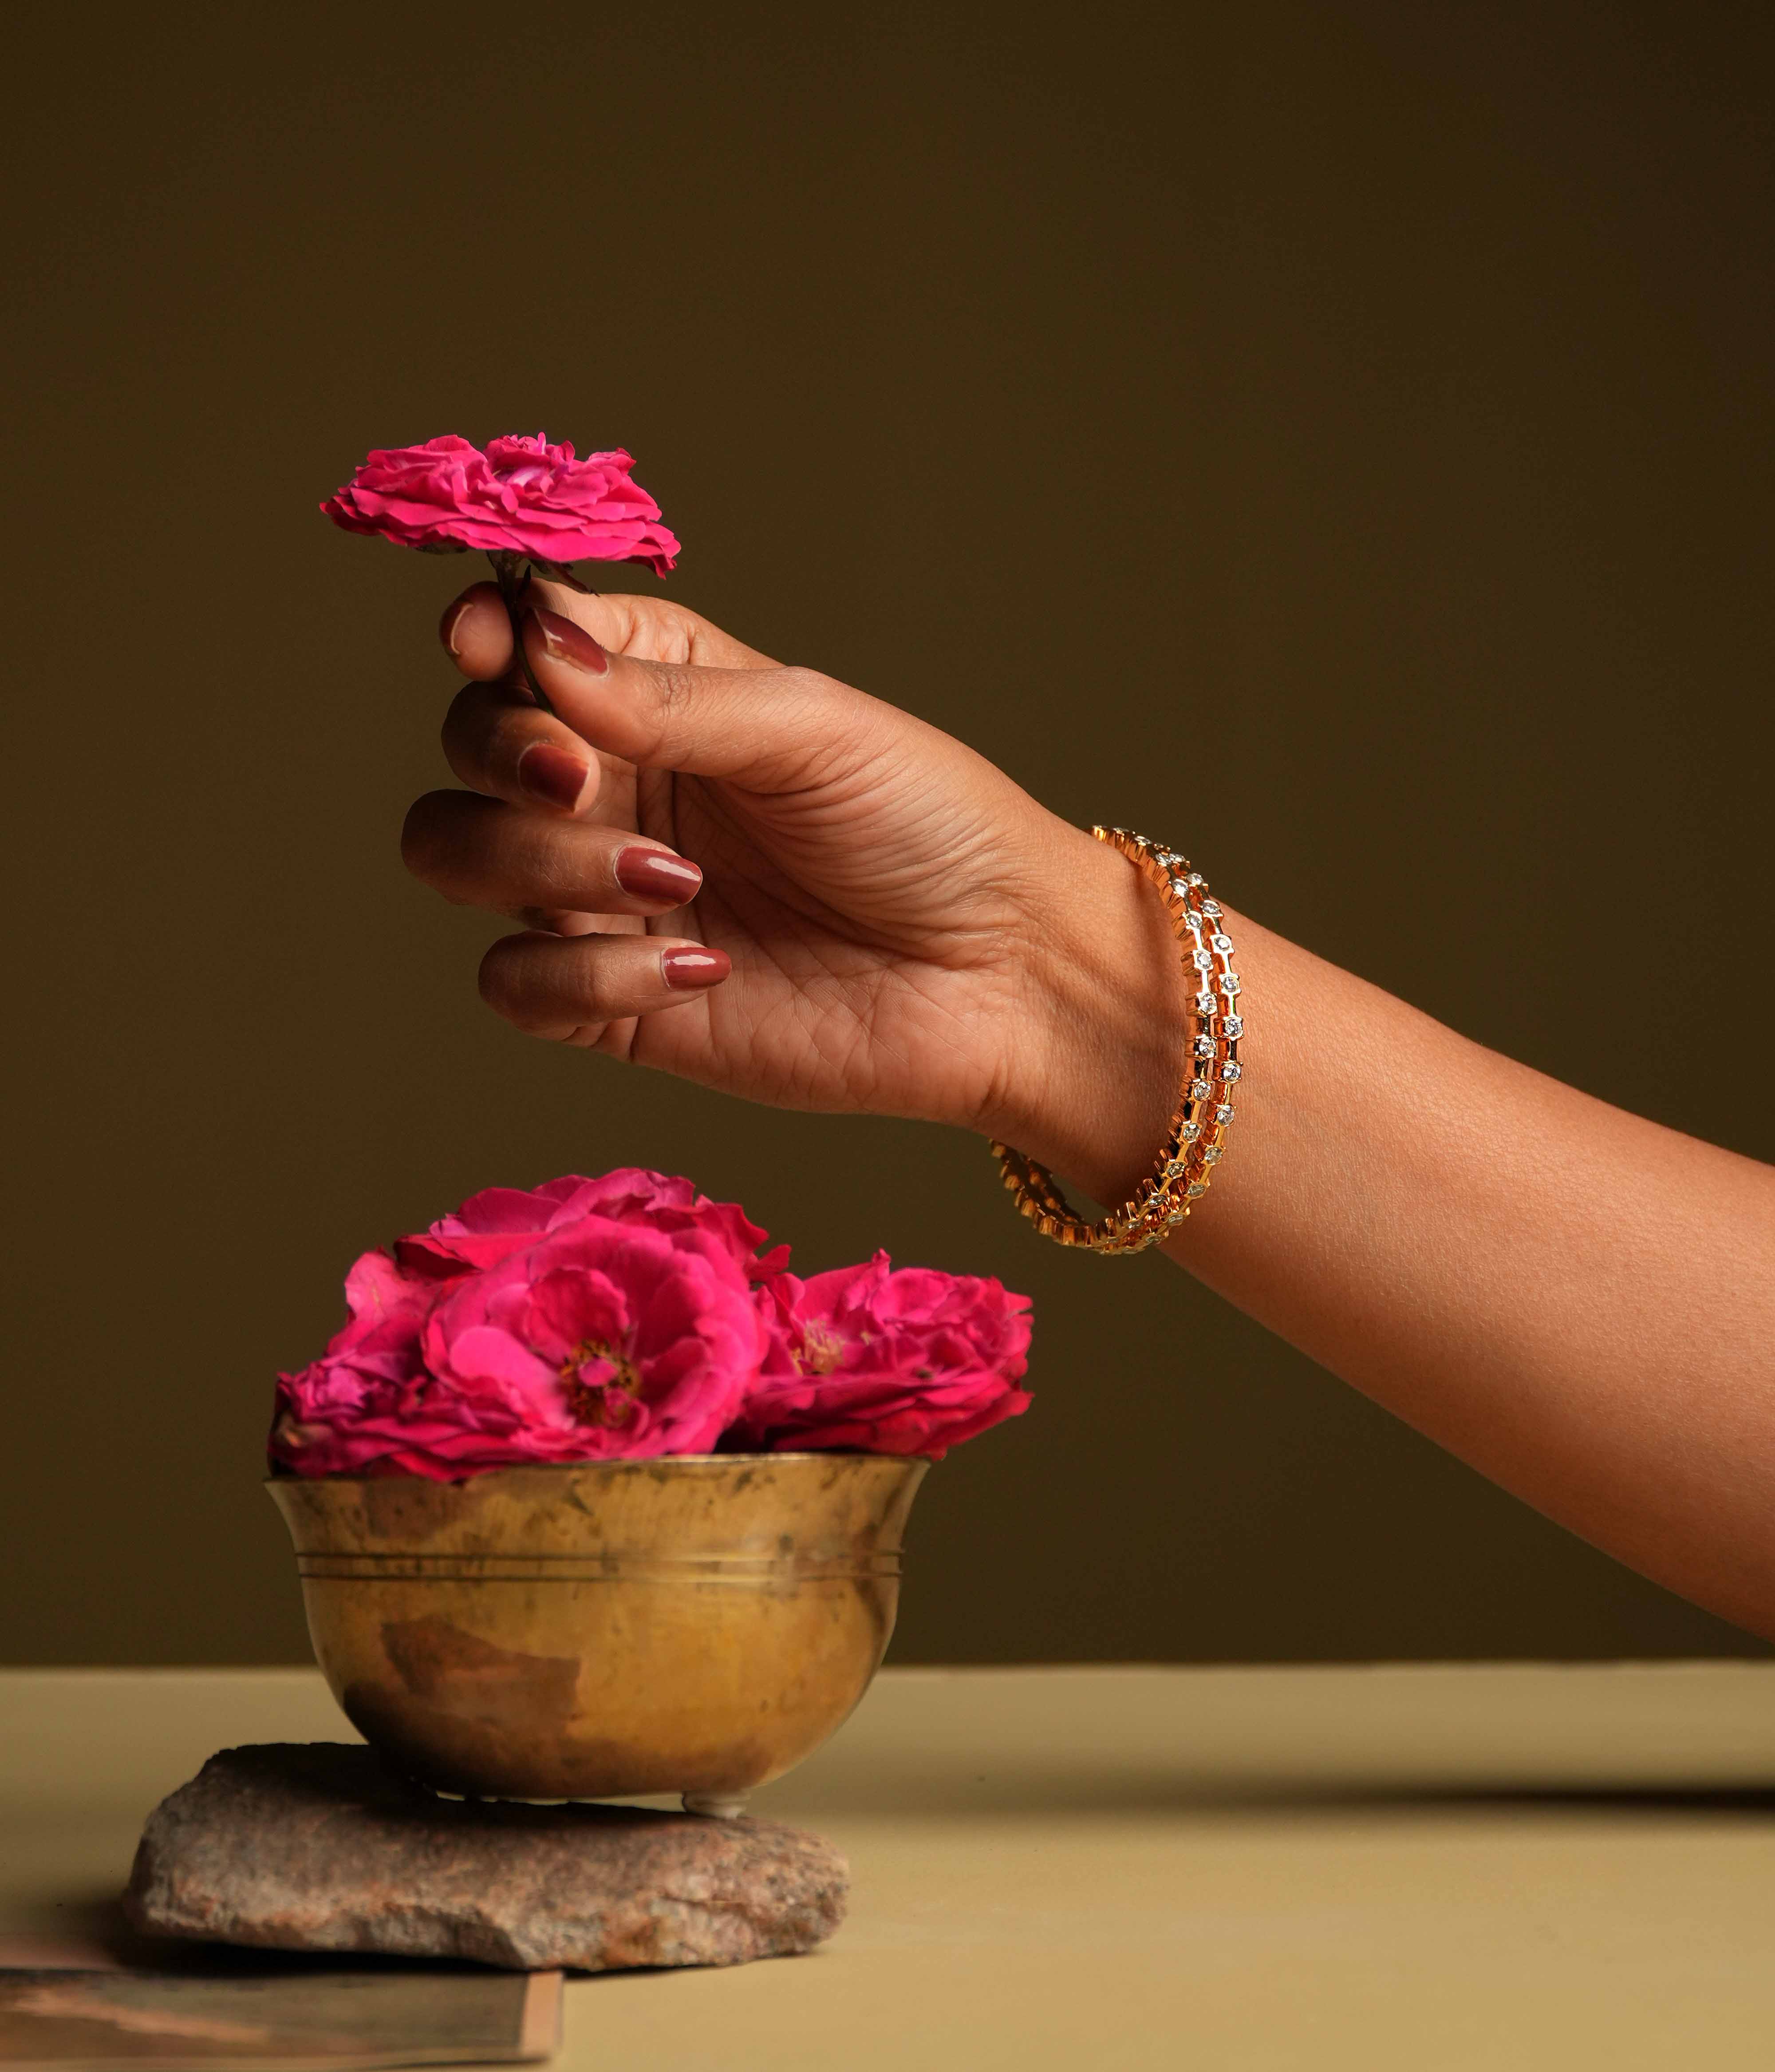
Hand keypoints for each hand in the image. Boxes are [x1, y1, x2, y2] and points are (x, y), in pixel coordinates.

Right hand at [401, 583, 1184, 1196]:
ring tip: (673, 881)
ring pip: (457, 855)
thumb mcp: (810, 730)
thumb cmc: (930, 826)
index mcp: (657, 693)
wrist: (1003, 975)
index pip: (522, 642)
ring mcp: (601, 896)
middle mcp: (614, 786)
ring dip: (536, 861)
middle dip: (506, 755)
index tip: (487, 643)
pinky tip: (701, 970)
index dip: (486, 635)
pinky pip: (515, 983)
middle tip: (585, 779)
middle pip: (468, 748)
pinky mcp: (614, 1003)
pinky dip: (582, 975)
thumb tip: (535, 649)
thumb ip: (668, 699)